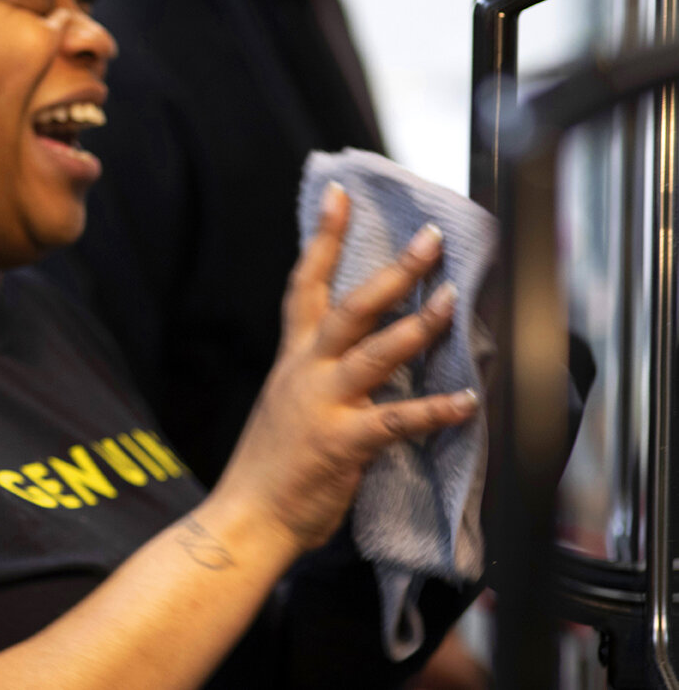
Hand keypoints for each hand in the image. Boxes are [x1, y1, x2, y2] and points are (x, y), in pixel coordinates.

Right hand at [213, 183, 478, 554]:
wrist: (246, 517)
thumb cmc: (272, 466)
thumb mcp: (289, 404)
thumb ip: (322, 376)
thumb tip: (370, 355)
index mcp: (292, 360)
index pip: (304, 285)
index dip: (324, 239)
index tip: (340, 196)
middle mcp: (305, 372)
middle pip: (349, 307)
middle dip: (392, 271)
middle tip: (430, 238)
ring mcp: (322, 405)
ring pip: (373, 352)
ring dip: (417, 326)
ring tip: (453, 300)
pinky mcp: (342, 444)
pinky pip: (395, 421)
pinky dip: (434, 411)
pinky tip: (468, 401)